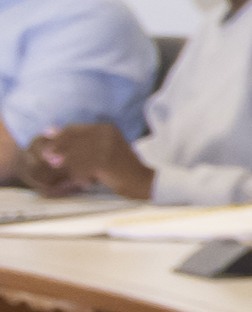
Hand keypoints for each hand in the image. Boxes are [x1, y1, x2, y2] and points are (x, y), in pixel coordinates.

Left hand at [31, 119, 151, 199]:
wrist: (143, 181)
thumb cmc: (120, 167)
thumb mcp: (101, 149)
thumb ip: (79, 141)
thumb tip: (48, 130)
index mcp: (106, 128)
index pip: (74, 129)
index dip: (58, 139)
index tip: (48, 150)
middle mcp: (106, 134)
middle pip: (72, 141)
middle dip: (59, 152)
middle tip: (52, 162)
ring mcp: (106, 147)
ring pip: (75, 156)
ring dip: (69, 166)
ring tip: (73, 176)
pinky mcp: (105, 162)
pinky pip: (82, 168)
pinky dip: (79, 176)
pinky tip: (84, 182)